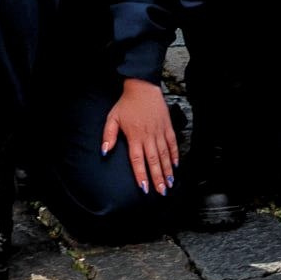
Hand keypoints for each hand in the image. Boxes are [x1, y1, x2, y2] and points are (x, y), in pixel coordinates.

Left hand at [103, 77, 175, 194]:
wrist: (143, 88)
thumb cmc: (126, 104)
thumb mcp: (112, 119)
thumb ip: (108, 136)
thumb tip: (104, 152)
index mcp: (135, 136)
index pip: (138, 160)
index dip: (141, 174)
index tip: (144, 187)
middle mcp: (149, 136)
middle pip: (154, 160)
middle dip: (157, 177)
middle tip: (161, 191)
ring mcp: (160, 131)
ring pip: (165, 154)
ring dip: (167, 169)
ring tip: (169, 182)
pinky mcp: (168, 126)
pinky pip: (173, 143)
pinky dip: (175, 154)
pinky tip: (175, 165)